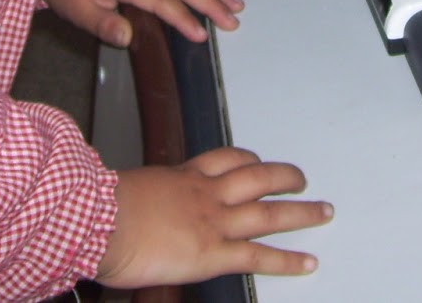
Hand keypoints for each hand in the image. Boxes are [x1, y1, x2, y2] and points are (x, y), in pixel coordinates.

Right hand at [96, 148, 331, 287]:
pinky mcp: (213, 254)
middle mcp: (205, 194)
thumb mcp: (128, 189)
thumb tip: (132, 203)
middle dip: (284, 178)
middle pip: (257, 178)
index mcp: (183, 176)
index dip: (248, 160)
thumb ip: (142, 195)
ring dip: (301, 213)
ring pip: (268, 213)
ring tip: (323, 211)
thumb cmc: (100, 207)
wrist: (98, 221)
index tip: (259, 161)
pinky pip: (259, 257)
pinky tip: (308, 263)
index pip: (225, 159)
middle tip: (302, 180)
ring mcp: (213, 222)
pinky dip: (287, 260)